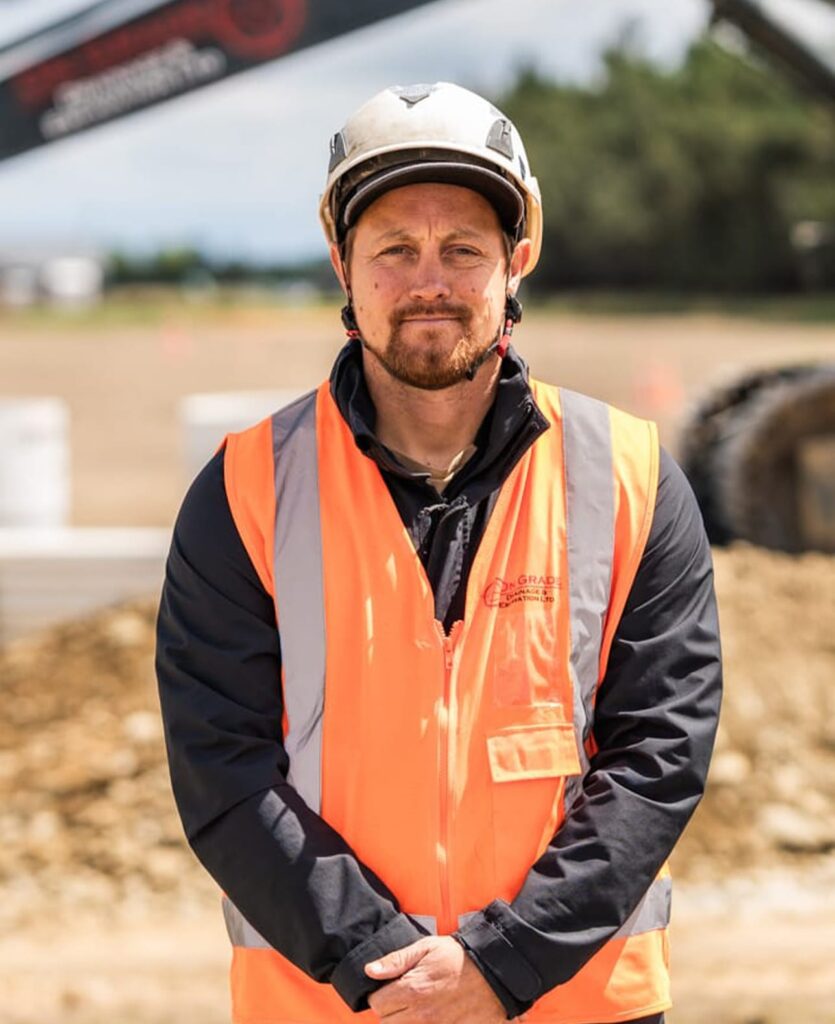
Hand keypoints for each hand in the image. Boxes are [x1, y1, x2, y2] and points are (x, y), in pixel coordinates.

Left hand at [365, 935, 506, 1022]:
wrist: (492, 971)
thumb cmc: (457, 957)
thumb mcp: (426, 948)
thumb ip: (396, 961)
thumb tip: (369, 970)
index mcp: (413, 989)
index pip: (377, 1004)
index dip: (380, 995)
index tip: (391, 987)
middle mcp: (421, 1015)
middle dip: (390, 1011)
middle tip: (404, 998)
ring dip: (404, 1021)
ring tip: (416, 1008)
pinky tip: (430, 1017)